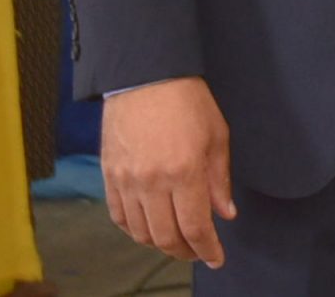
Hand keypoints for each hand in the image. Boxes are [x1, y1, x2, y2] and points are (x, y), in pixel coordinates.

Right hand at [102, 76, 234, 267]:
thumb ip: (220, 180)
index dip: (208, 249)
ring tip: (177, 241)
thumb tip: (225, 214)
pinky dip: (134, 229)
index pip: (195, 227)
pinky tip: (149, 227)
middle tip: (199, 252)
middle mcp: (152, 182)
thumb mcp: (217, 137)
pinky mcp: (109, 176)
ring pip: (140, 232)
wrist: (146, 77)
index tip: (217, 258)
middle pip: (166, 236)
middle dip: (185, 251)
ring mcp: (126, 181)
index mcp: (184, 172)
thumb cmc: (188, 102)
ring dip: (160, 243)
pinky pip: (119, 216)